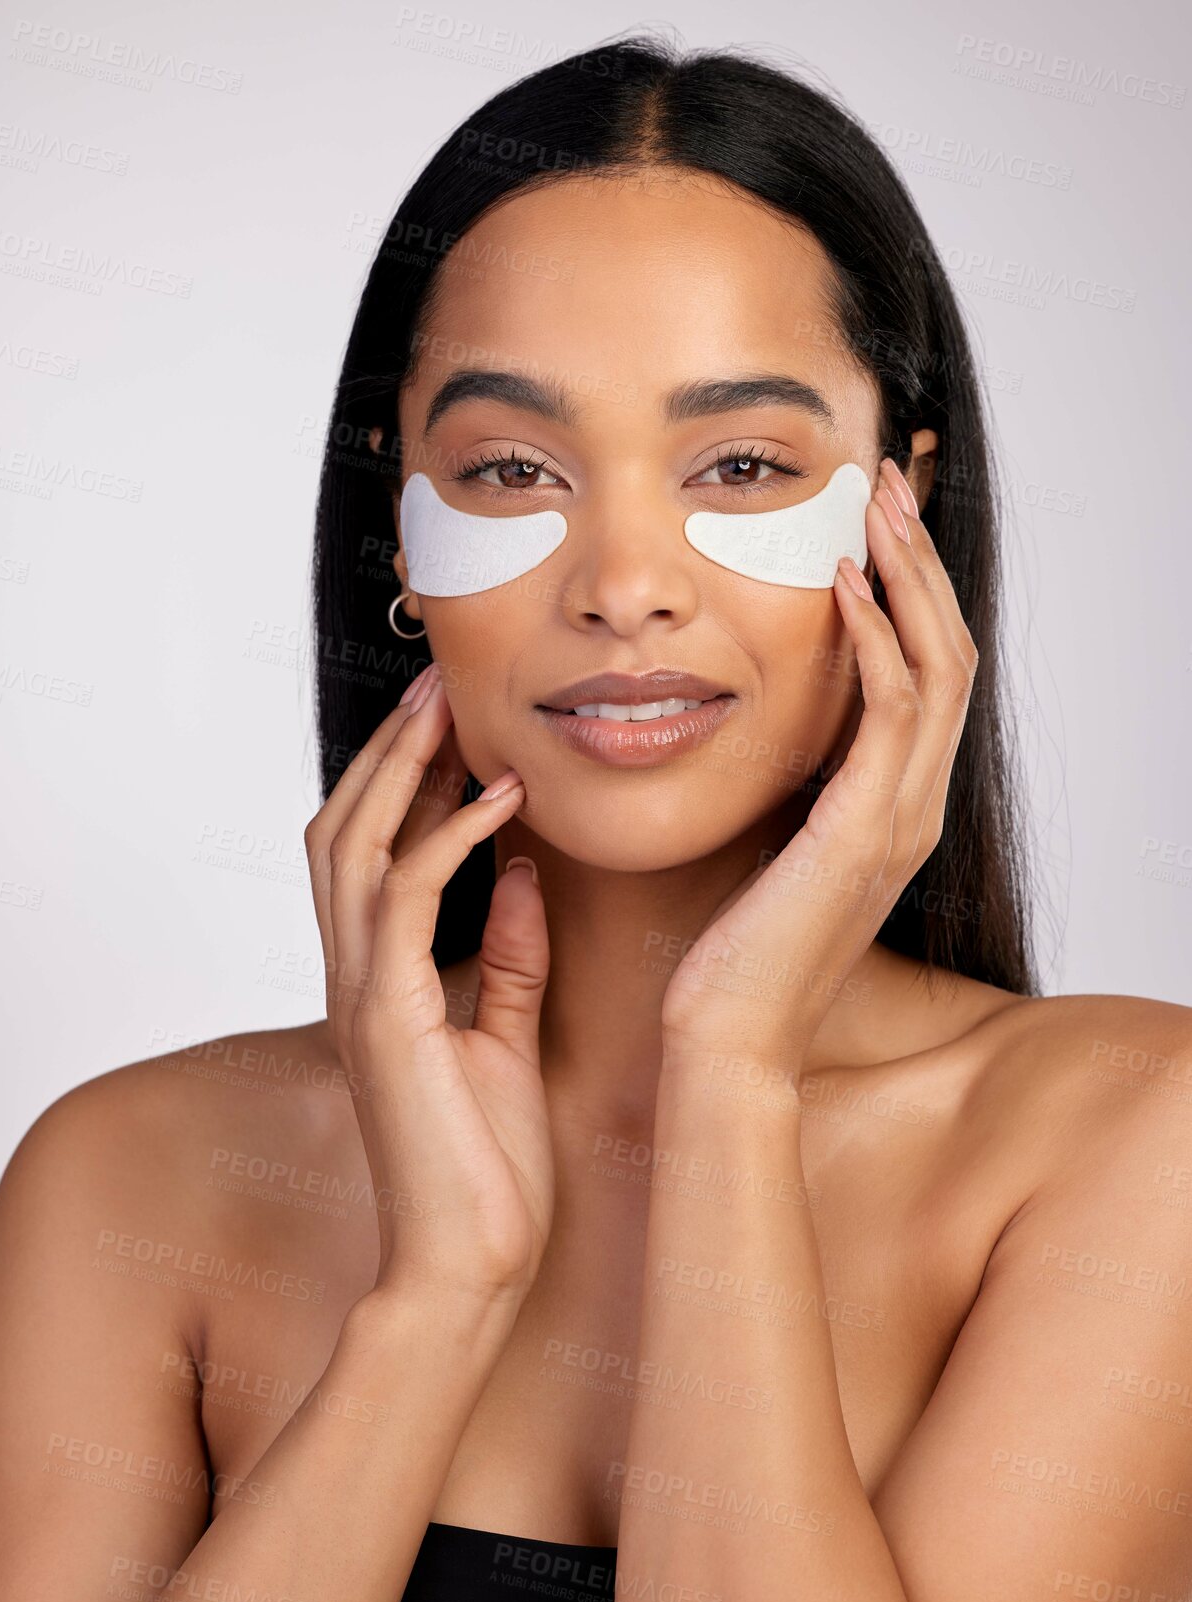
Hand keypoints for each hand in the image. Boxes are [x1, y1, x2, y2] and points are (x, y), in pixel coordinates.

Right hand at [304, 662, 553, 1306]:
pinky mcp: (386, 1015)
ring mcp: (361, 994)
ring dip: (402, 768)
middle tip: (440, 684)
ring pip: (352, 845)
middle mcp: (354, 978)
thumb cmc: (489, 1170)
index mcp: (377, 984)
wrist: (472, 1267)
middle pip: (342, 829)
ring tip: (453, 707)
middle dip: (389, 749)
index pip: (367, 855)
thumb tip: (522, 871)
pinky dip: (447, 836)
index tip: (453, 723)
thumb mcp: (507, 1040)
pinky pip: (402, 896)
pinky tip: (498, 800)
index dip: (400, 782)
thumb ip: (508, 958)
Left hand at [660, 457, 978, 1078]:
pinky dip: (874, 640)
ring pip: (938, 669)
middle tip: (885, 487)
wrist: (729, 1037)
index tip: (872, 527)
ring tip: (873, 507)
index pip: (927, 680)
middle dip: (920, 564)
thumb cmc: (733, 952)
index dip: (912, 596)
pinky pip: (891, 713)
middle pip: (950, 656)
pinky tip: (843, 588)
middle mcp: (912, 810)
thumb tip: (766, 733)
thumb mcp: (770, 851)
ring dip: (908, 579)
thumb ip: (791, 793)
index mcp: (892, 811)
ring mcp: (900, 822)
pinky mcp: (865, 832)